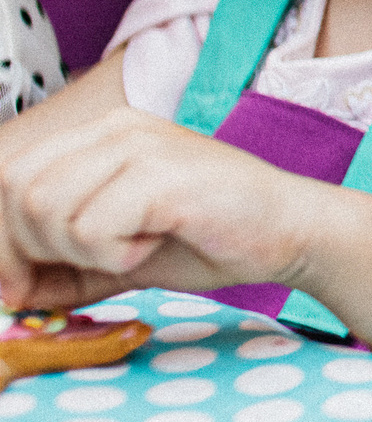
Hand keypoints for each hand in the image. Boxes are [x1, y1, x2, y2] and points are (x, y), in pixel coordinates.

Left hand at [0, 107, 318, 306]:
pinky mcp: (163, 175)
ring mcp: (141, 146)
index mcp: (102, 136)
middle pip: (18, 187)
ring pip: (46, 206)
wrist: (293, 232)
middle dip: (31, 248)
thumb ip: (62, 264)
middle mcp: (116, 130)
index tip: (22, 281)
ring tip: (130, 251)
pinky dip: (113, 255)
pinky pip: (93, 227)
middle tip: (85, 268)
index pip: (9, 172)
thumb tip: (7, 291)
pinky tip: (153, 245)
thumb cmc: (212, 238)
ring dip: (78, 251)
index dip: (4, 236)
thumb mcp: (118, 252)